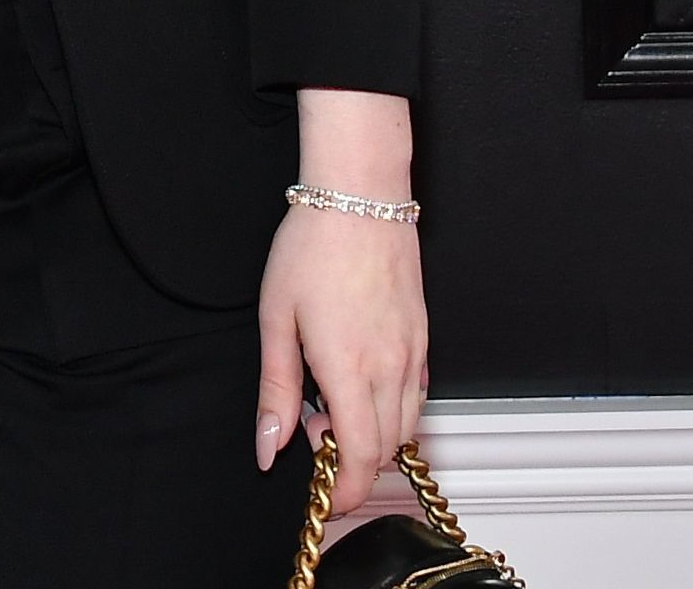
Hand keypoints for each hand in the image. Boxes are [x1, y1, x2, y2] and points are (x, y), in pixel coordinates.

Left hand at [255, 89, 427, 488]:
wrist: (358, 196)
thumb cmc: (312, 247)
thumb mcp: (276, 321)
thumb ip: (275, 392)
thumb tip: (269, 448)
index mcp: (350, 369)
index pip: (360, 457)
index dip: (347, 491)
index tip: (329, 497)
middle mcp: (390, 367)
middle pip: (387, 449)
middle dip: (355, 463)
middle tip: (316, 436)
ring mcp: (413, 351)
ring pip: (407, 425)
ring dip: (376, 436)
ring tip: (334, 406)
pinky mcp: (422, 335)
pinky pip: (417, 393)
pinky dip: (394, 408)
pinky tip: (362, 384)